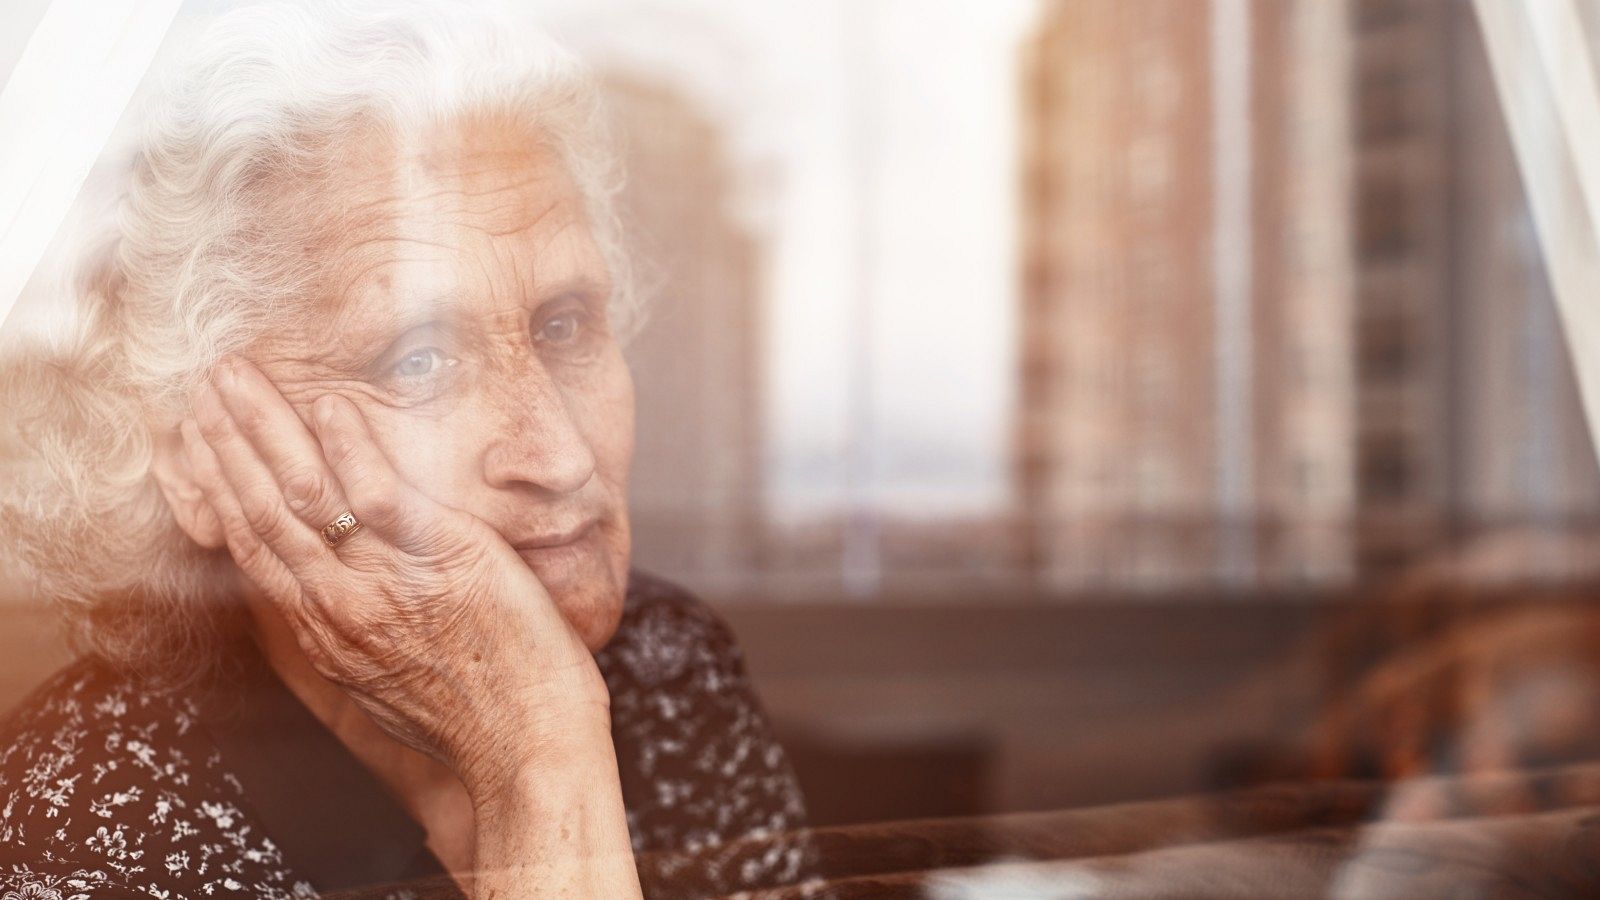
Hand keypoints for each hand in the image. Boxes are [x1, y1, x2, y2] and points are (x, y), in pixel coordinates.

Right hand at [181, 355, 608, 796]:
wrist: (525, 750)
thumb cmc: (472, 722)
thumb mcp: (383, 684)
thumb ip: (350, 635)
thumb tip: (329, 607)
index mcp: (323, 630)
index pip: (252, 546)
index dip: (218, 489)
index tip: (197, 443)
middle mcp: (337, 604)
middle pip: (262, 509)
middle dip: (226, 442)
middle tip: (202, 386)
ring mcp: (383, 582)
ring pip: (306, 493)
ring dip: (267, 428)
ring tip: (237, 376)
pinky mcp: (441, 561)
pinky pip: (383, 496)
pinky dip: (353, 449)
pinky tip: (328, 405)